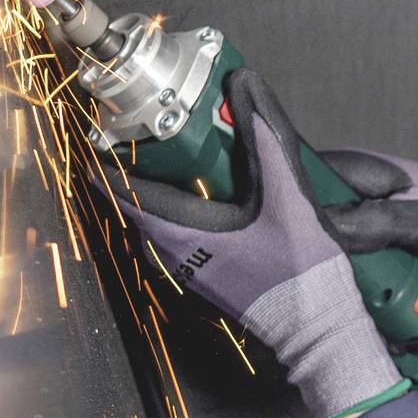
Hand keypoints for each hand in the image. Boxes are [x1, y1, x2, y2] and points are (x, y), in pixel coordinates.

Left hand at [125, 71, 405, 417]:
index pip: (130, 194)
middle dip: (136, 178)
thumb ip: (266, 137)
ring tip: (169, 169)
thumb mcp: (289, 195)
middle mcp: (182, 257)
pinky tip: (207, 204)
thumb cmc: (303, 276)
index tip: (99, 144)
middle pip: (142, 210)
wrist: (318, 329)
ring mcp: (194, 273)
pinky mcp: (211, 281)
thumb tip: (246, 87)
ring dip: (159, 199)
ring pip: (160, 228)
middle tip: (137, 146)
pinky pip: (179, 243)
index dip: (111, 166)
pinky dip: (180, 219)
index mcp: (189, 235)